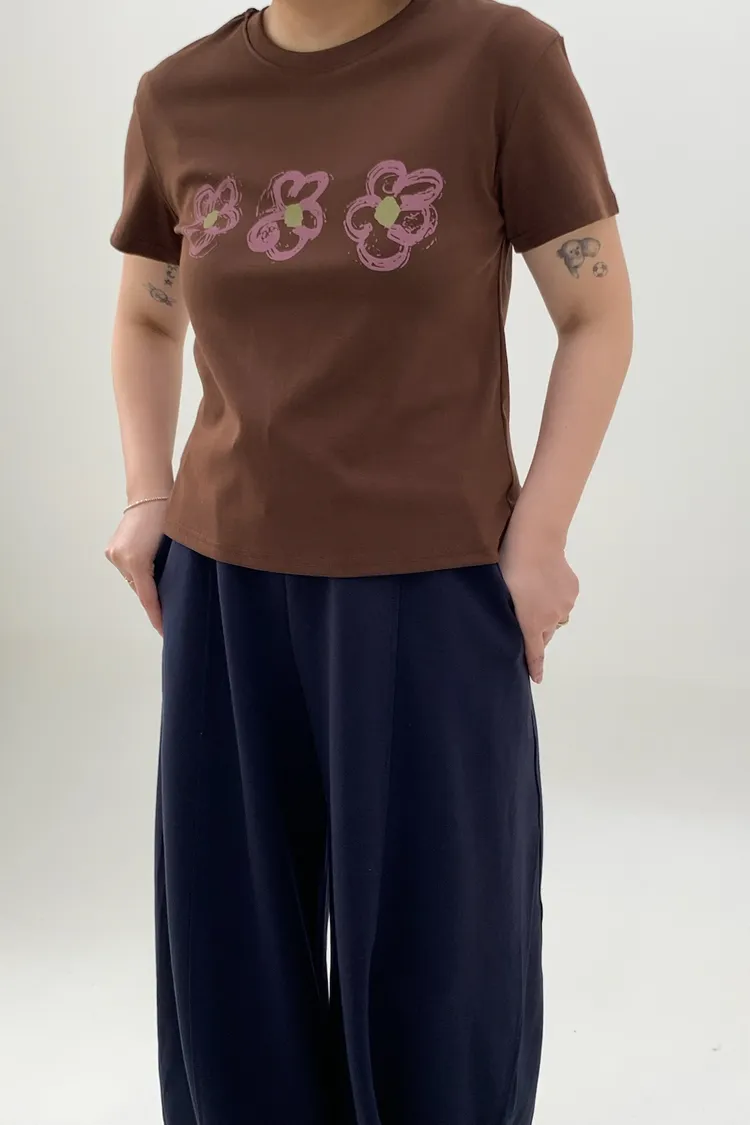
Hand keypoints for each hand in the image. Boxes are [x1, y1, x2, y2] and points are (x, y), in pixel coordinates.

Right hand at [105, 500, 168, 635]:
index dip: (157, 616)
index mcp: (137, 561)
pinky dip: (139, 574)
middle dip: (154, 601)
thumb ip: (169, 572)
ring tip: (162, 588)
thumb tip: (170, 594)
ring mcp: (114, 554)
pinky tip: (150, 573)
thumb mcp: (174, 549)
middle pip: (140, 590)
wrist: (151, 495)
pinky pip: (128, 570)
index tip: (165, 632)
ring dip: (146, 585)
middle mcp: (120, 559)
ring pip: (134, 580)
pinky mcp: (112, 549)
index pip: (148, 598)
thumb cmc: (170, 519)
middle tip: (170, 613)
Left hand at [499, 523, 578, 684]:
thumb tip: (515, 622)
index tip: (537, 680)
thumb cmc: (509, 567)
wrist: (536, 543)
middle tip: (526, 617)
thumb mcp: (502, 594)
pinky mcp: (572, 591)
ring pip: (556, 618)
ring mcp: (564, 605)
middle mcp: (551, 619)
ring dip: (547, 614)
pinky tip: (547, 584)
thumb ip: (511, 614)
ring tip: (536, 595)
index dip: (536, 667)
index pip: (535, 653)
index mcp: (531, 623)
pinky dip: (556, 600)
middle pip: (545, 635)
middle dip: (537, 633)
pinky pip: (564, 602)